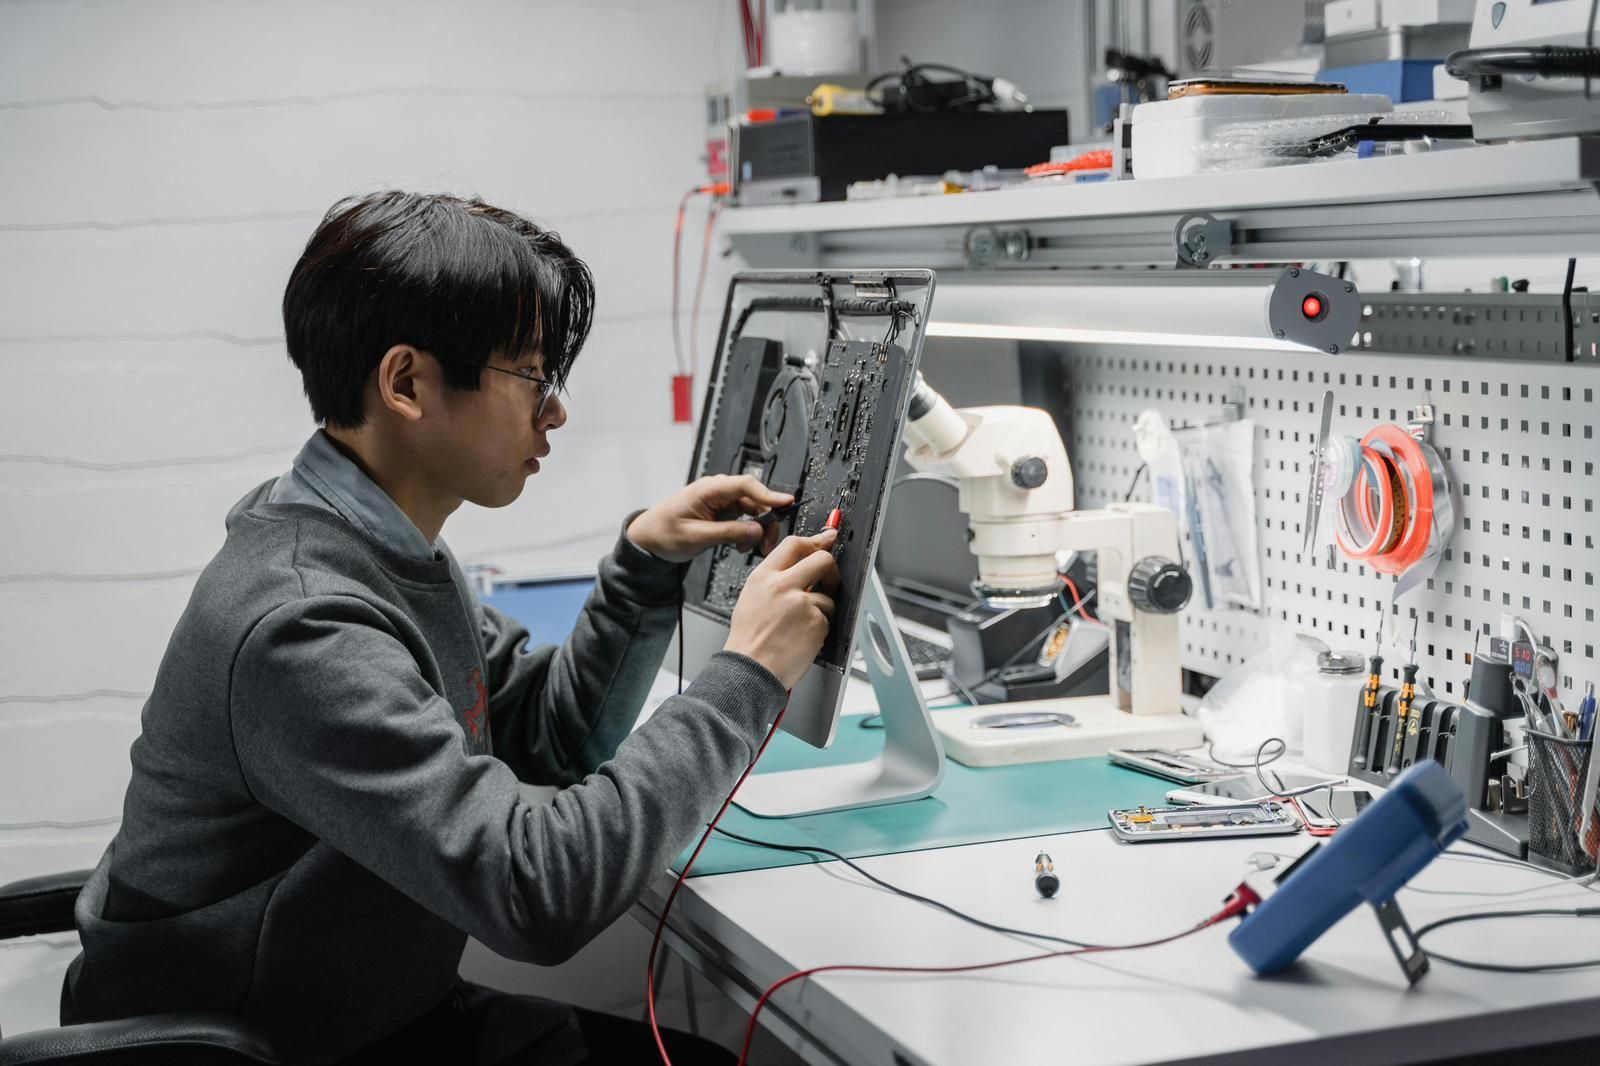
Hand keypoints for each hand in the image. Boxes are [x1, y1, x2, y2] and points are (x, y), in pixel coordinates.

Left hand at [627, 475, 793, 563]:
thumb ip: (728, 533)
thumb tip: (756, 531)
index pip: (746, 485)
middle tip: (768, 544)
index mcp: (709, 489)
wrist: (648, 540)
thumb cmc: (664, 533)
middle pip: (755, 499)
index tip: (786, 503)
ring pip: (753, 511)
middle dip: (765, 521)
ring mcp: (721, 501)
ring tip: (749, 549)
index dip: (768, 493)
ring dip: (757, 530)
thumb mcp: (696, 536)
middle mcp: (718, 491)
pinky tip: (741, 546)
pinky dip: (747, 533)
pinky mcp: (723, 512)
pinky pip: (745, 519)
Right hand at [724, 529, 840, 689]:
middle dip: (830, 570)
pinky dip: (820, 629)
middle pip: (823, 559)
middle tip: (828, 580)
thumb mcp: (752, 597)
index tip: (827, 539)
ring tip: (800, 626)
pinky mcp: (816, 622)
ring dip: (821, 610)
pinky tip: (802, 637)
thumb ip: (776, 579)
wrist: (750, 669)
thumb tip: (801, 567)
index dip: (815, 541)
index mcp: (764, 576)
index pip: (794, 544)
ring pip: (828, 596)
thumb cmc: (749, 640)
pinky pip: (827, 619)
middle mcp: (783, 585)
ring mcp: (802, 603)